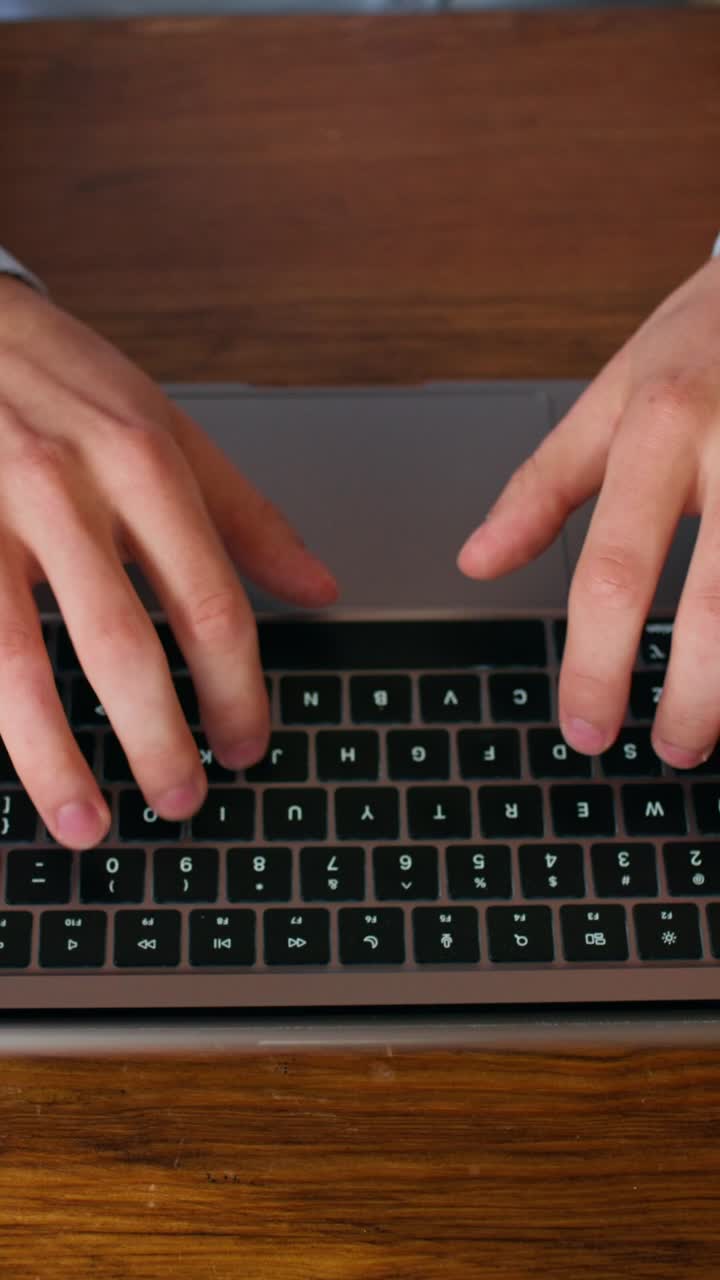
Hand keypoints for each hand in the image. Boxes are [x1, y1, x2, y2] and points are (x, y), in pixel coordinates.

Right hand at [0, 277, 336, 847]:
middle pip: (121, 643)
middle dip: (158, 738)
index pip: (208, 600)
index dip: (236, 687)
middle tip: (183, 798)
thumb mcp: (167, 429)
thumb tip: (319, 588)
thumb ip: (245, 516)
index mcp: (141, 461)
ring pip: (16, 663)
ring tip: (88, 822)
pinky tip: (14, 758)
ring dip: (55, 759)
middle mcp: (62, 489)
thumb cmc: (64, 379)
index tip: (248, 743)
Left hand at [458, 254, 719, 768]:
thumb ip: (543, 486)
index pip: (617, 567)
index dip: (597, 660)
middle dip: (696, 697)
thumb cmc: (700, 341)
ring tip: (719, 725)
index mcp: (662, 427)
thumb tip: (478, 561)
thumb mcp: (610, 397)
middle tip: (672, 749)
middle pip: (718, 602)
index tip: (585, 724)